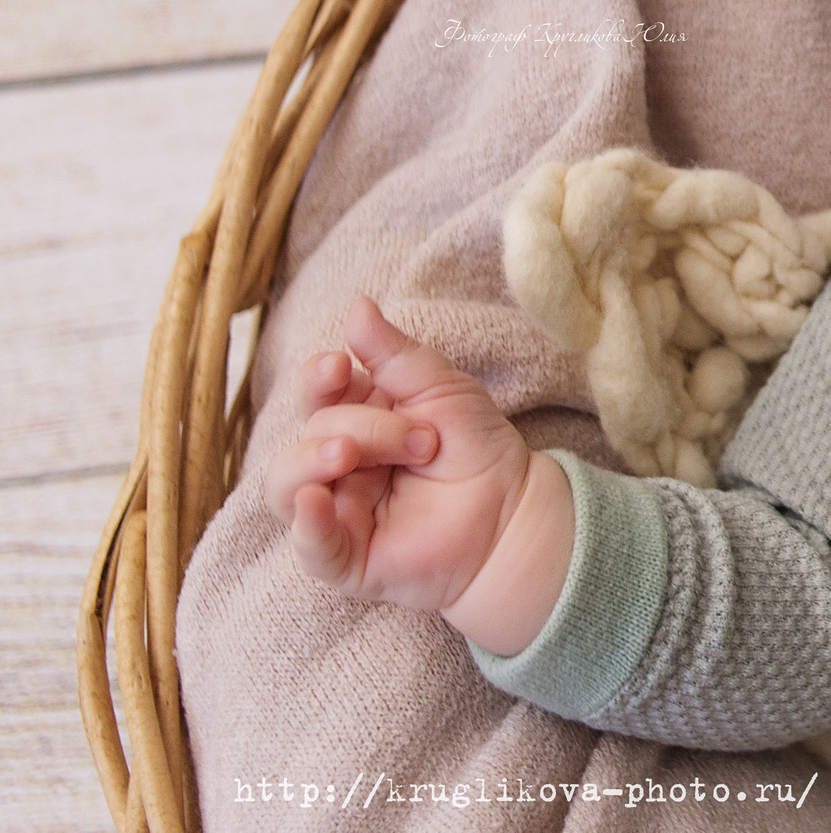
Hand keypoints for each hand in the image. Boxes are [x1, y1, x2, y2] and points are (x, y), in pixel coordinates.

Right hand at [261, 294, 539, 617]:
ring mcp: (334, 510)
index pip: (315, 393)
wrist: (513, 509)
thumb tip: (356, 304)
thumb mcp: (441, 388)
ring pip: (286, 484)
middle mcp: (335, 463)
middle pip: (311, 431)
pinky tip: (314, 501)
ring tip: (349, 455)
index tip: (339, 368)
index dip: (318, 379)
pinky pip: (308, 544)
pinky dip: (306, 522)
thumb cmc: (476, 444)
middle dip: (361, 427)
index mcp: (355, 417)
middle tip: (421, 439)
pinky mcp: (345, 558)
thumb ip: (394, 354)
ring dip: (312, 461)